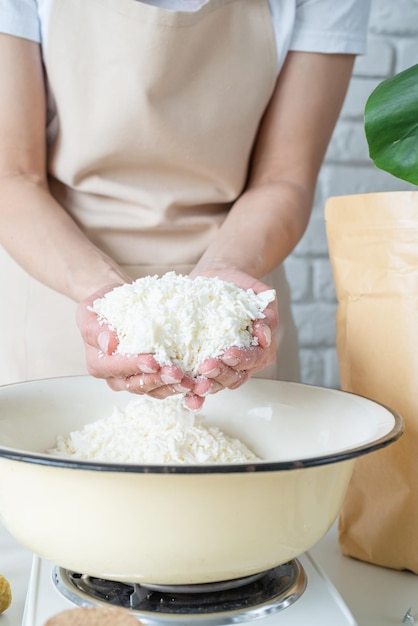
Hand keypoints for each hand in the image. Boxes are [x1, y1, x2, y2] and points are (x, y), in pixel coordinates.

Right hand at [76, 284, 193, 399]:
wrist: (122, 305)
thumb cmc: (105, 307)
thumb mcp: (92, 311)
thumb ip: (96, 329)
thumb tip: (108, 344)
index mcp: (99, 364)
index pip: (116, 368)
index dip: (135, 366)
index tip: (152, 361)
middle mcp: (116, 377)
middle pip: (136, 384)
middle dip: (158, 380)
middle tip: (177, 373)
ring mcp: (136, 380)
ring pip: (154, 390)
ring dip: (173, 387)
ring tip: (190, 382)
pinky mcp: (154, 379)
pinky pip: (167, 387)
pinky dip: (182, 388)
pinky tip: (196, 386)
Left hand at [187, 268, 277, 405]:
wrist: (219, 278)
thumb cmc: (240, 287)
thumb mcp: (260, 295)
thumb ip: (268, 316)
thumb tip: (265, 336)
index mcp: (260, 350)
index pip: (254, 359)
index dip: (242, 359)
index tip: (229, 354)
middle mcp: (242, 363)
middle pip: (235, 377)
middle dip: (220, 375)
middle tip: (206, 368)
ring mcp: (221, 367)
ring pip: (217, 384)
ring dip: (205, 387)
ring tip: (194, 385)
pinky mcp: (200, 366)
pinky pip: (197, 382)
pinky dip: (191, 392)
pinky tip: (184, 392)